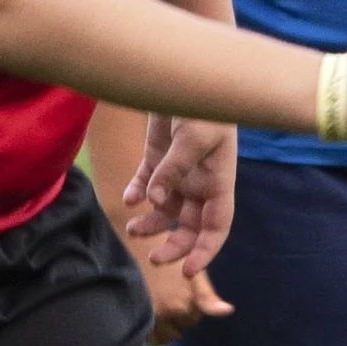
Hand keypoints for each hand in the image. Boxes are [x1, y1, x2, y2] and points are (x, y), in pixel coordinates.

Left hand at [120, 114, 238, 325]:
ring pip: (165, 209)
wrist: (184, 74)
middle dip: (174, 246)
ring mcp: (178, 171)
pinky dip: (137, 194)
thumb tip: (154, 199)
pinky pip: (146, 184)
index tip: (188, 271)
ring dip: (151, 223)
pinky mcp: (157, 158)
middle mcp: (200, 182)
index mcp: (218, 181)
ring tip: (131, 227)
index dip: (205, 251)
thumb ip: (174, 169)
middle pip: (189, 226)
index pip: (217, 226)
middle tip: (153, 258)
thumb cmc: (203, 103)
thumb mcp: (194, 135)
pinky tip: (128, 197)